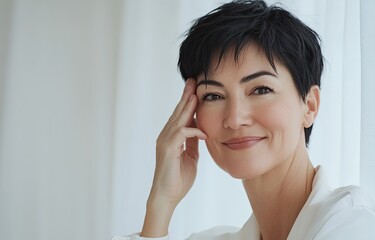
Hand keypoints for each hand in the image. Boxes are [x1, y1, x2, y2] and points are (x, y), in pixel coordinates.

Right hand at [151, 78, 205, 205]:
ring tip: (195, 93)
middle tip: (192, 81)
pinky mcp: (167, 150)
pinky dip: (193, 131)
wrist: (168, 195)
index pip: (181, 116)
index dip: (188, 102)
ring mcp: (165, 142)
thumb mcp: (191, 156)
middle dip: (186, 96)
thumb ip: (193, 143)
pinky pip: (181, 134)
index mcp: (172, 137)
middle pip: (177, 112)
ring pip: (177, 120)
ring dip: (187, 107)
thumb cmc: (178, 178)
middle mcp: (166, 136)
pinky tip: (203, 132)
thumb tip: (200, 131)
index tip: (195, 89)